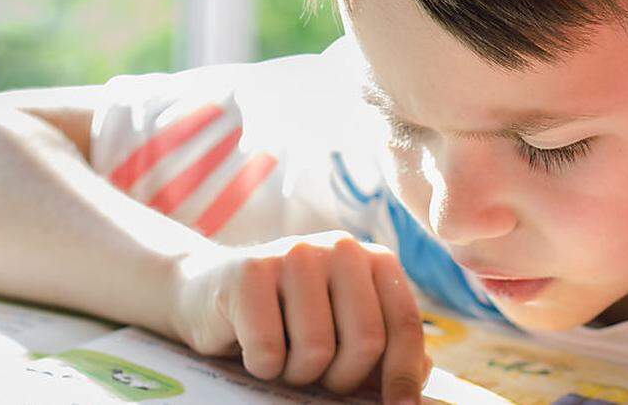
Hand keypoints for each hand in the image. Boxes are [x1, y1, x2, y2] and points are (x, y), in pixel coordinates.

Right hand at [167, 231, 429, 403]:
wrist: (208, 295)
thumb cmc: (287, 322)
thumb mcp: (343, 330)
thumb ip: (386, 349)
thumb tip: (418, 380)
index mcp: (374, 260)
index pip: (403, 324)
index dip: (402, 375)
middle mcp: (341, 247)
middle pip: (366, 341)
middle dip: (342, 378)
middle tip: (317, 377)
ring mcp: (295, 253)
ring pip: (317, 350)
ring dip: (297, 373)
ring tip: (282, 356)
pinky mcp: (250, 271)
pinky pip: (269, 349)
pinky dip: (261, 366)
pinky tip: (251, 346)